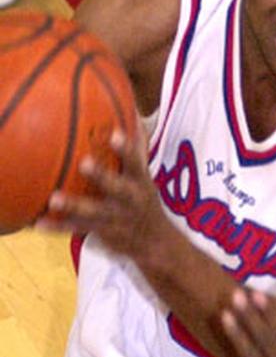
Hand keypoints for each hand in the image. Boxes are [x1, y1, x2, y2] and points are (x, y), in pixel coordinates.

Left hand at [36, 131, 169, 260]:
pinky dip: (58, 227)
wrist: (156, 243)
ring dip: (75, 205)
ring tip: (54, 199)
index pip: (136, 163)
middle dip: (102, 176)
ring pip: (95, 212)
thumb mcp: (145, 177)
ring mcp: (117, 218)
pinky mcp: (103, 233)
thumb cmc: (144, 200)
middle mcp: (131, 201)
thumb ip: (136, 150)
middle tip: (84, 163)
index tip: (115, 135)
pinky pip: (78, 229)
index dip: (127, 150)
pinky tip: (38, 223)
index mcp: (141, 183)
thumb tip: (132, 114)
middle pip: (118, 188)